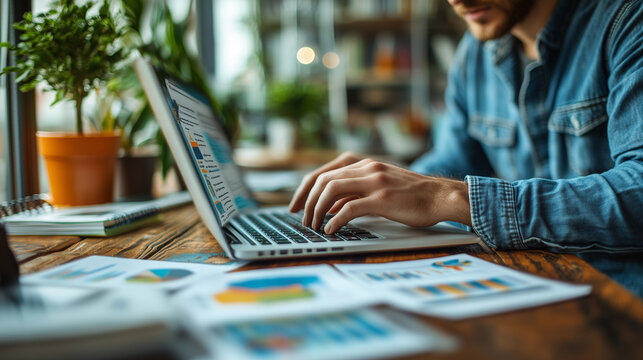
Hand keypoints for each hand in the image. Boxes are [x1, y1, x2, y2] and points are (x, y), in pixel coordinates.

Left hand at [290, 155, 471, 232]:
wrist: (441, 196)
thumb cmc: (411, 195)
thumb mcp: (378, 186)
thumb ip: (354, 192)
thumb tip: (328, 207)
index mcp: (363, 163)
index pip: (322, 172)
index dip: (304, 189)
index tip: (295, 205)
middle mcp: (366, 168)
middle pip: (322, 180)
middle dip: (307, 202)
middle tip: (303, 221)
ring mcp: (374, 182)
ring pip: (331, 191)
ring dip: (317, 210)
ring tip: (314, 226)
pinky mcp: (383, 199)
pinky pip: (349, 208)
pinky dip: (335, 219)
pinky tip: (331, 229)